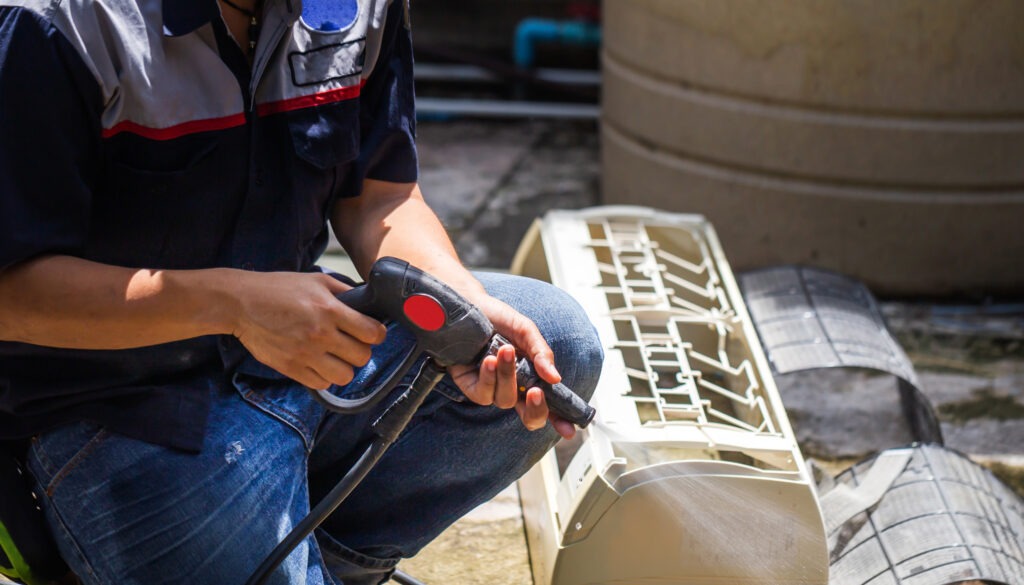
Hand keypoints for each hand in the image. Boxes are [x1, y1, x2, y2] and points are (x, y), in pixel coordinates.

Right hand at [230, 271, 385, 389]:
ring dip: (344, 367)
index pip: (372, 333)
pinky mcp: (290, 368)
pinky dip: (324, 376)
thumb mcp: (316, 280)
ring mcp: (305, 354)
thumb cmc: (279, 289)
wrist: (241, 304)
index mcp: (330, 310)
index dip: (377, 334)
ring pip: (345, 376)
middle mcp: (320, 334)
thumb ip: (345, 291)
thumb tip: (369, 300)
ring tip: (335, 356)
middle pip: (362, 357)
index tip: (372, 332)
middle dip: (361, 350)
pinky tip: (319, 363)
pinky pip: (321, 384)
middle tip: (351, 343)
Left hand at [448, 294, 576, 439]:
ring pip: (506, 400)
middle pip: (530, 417)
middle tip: (537, 391)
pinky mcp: (472, 387)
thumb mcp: (525, 331)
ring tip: (505, 350)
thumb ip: (541, 353)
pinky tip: (488, 360)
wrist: (467, 306)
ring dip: (508, 376)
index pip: (549, 405)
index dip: (560, 420)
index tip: (570, 429)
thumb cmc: (498, 319)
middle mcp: (514, 388)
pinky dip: (489, 378)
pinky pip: (484, 395)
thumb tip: (555, 378)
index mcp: (531, 377)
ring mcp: (493, 389)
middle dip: (536, 410)